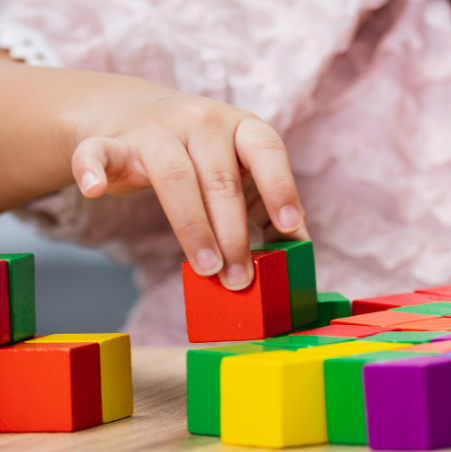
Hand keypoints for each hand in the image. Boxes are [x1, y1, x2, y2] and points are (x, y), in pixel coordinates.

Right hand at [70, 82, 307, 289]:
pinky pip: (100, 153)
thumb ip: (262, 203)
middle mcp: (201, 121)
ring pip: (174, 177)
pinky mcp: (113, 142)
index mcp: (238, 126)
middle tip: (239, 278)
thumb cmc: (197, 154)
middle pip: (220, 180)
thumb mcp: (236, 169)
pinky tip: (93, 190)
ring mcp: (155, 129)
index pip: (267, 151)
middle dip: (233, 235)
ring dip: (192, 227)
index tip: (288, 227)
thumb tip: (296, 245)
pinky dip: (93, 169)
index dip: (280, 188)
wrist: (134, 114)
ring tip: (207, 268)